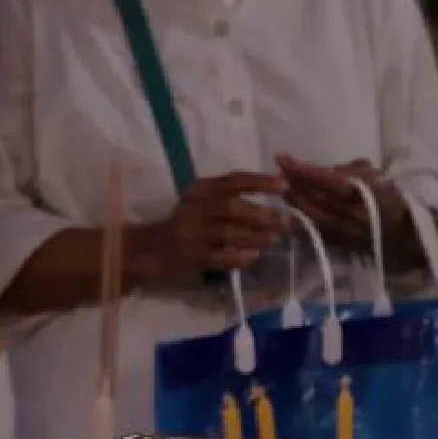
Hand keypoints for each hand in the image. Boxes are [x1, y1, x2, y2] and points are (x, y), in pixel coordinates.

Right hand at [135, 172, 288, 283]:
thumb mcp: (203, 202)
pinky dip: (239, 257)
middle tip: (284, 222)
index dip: (260, 182)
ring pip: (228, 233)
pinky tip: (252, 257)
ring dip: (255, 237)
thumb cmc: (188, 223)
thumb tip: (273, 197)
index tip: (285, 185)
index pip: (233, 181)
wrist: (153, 249)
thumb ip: (231, 197)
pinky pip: (221, 257)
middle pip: (231, 207)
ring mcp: (191, 233)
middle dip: (261, 214)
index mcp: (200, 190)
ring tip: (273, 240)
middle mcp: (194, 208)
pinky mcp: (191, 256)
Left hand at [275, 155, 409, 255]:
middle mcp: (352, 213)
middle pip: (315, 197)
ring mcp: (345, 231)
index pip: (327, 179)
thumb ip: (350, 170)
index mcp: (364, 193)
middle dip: (293, 182)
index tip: (283, 158)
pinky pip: (315, 231)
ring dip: (293, 200)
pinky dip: (300, 219)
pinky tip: (288, 210)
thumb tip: (321, 170)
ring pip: (311, 214)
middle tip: (277, 168)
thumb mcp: (376, 177)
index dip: (303, 169)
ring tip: (280, 186)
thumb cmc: (392, 199)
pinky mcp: (340, 244)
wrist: (408, 236)